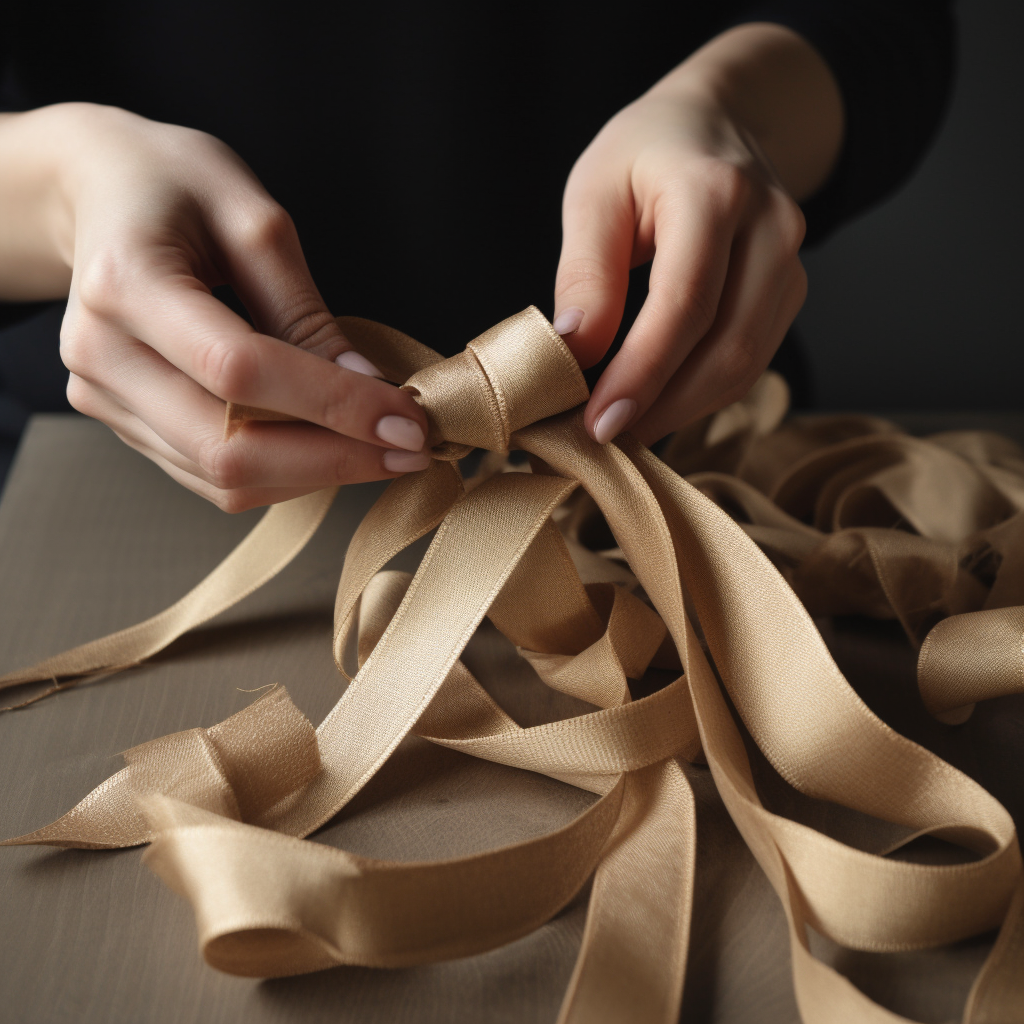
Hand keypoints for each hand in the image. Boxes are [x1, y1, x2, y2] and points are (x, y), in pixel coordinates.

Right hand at [0, 103, 430, 510]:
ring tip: (380, 450)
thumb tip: (370, 390)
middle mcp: (101, 352)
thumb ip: (306, 310)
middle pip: (226, 447)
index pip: (239, 370)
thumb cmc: (177, 187)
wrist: (96, 194)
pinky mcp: (120, 421)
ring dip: (315, 474)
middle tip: (410, 451)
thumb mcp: (253, 217)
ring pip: (222, 476)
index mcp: (126, 280)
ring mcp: (103, 395)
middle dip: (334, 458)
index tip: (408, 422)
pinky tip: (328, 448)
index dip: (333, 405)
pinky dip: (281, 474)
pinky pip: (209, 476)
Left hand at [552, 24, 842, 445]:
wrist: (715, 123)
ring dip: (683, 410)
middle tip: (604, 439)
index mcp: (716, 192)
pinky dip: (703, 394)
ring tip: (625, 430)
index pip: (684, 303)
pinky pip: (751, 360)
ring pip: (745, 363)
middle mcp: (771, 229)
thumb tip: (576, 352)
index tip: (598, 421)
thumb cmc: (644, 153)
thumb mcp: (594, 192)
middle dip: (663, 406)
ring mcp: (792, 263)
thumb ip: (586, 272)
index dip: (642, 373)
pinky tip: (659, 406)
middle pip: (726, 345)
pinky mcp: (789, 293)